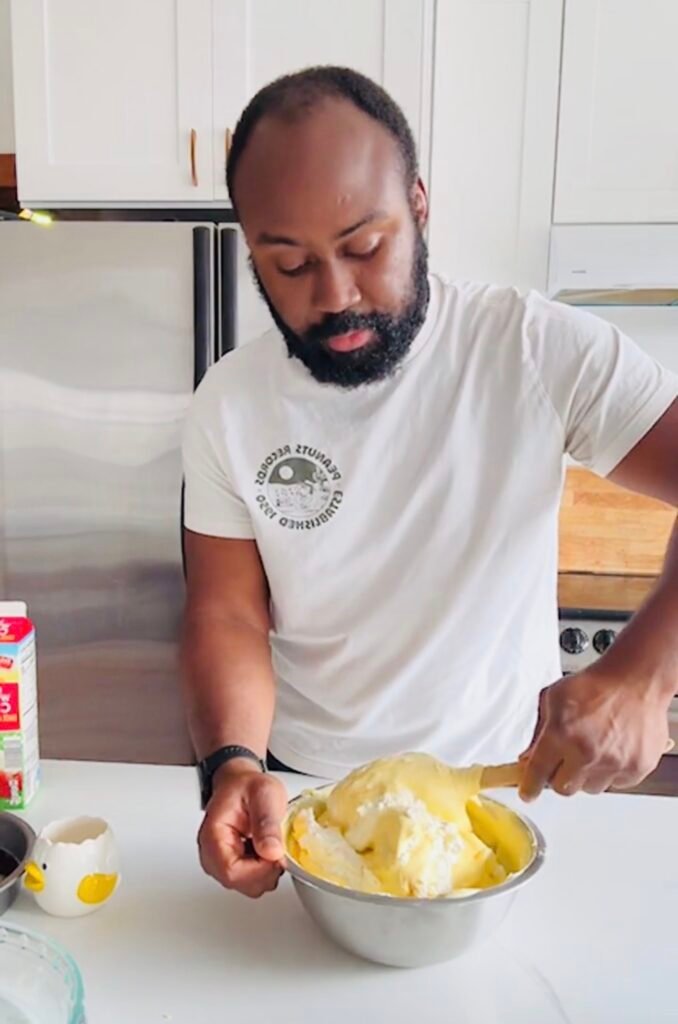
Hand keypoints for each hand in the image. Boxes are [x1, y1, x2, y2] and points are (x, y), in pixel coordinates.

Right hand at [198, 760, 287, 896]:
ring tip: (269, 842)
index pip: (232, 871)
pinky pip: (252, 881)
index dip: (260, 869)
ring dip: (267, 869)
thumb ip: (267, 822)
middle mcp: (211, 855)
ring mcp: (220, 864)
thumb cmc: (247, 786)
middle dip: (266, 870)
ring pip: (249, 886)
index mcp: (213, 836)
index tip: (276, 853)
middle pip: (240, 883)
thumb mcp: (263, 793)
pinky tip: (266, 849)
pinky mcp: (231, 867)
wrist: (240, 784)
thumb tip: (272, 852)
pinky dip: (265, 869)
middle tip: (275, 844)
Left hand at [519, 668, 670, 800]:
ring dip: (586, 775)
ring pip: (590, 788)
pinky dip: (610, 772)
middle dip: (559, 776)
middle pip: (563, 788)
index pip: (537, 773)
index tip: (527, 793)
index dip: (529, 786)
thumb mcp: (552, 699)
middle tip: (564, 759)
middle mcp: (587, 752)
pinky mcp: (636, 768)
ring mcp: (613, 763)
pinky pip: (615, 784)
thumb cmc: (596, 685)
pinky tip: (610, 750)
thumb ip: (538, 732)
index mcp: (561, 733)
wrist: (635, 680)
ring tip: (592, 749)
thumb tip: (528, 758)